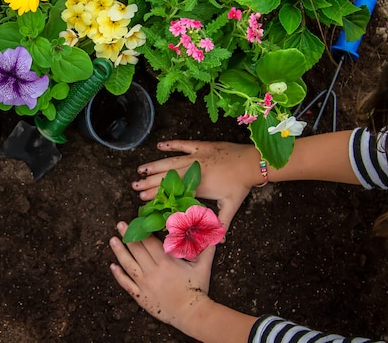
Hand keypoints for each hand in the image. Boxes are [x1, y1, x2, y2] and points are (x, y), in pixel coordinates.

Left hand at [109, 221, 215, 333]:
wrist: (191, 313)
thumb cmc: (197, 290)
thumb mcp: (203, 267)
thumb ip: (206, 249)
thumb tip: (213, 234)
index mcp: (166, 262)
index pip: (150, 242)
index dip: (142, 231)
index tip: (136, 222)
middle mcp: (153, 271)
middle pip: (137, 250)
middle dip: (128, 235)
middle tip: (120, 225)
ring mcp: (145, 284)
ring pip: (128, 264)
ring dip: (119, 251)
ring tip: (113, 240)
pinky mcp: (141, 296)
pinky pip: (126, 284)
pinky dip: (118, 275)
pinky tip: (113, 266)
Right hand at [132, 140, 260, 229]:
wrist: (252, 162)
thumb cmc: (241, 185)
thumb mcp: (231, 206)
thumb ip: (222, 223)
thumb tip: (218, 242)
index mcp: (198, 185)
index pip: (173, 191)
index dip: (157, 194)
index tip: (143, 198)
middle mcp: (194, 170)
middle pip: (167, 176)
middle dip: (149, 182)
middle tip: (134, 186)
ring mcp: (197, 157)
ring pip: (171, 161)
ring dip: (154, 166)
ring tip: (140, 170)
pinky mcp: (201, 147)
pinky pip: (183, 145)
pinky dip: (171, 145)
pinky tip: (159, 146)